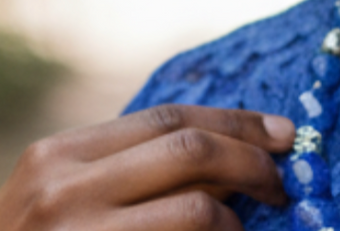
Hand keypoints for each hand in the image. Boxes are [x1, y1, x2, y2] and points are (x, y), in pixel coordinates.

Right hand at [0, 104, 295, 229]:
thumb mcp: (58, 196)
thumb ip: (122, 167)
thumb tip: (224, 151)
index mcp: (59, 155)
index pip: (168, 119)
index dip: (234, 122)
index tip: (280, 132)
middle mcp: (66, 191)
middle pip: (189, 151)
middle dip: (251, 159)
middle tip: (281, 180)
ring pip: (196, 209)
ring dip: (237, 216)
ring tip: (245, 225)